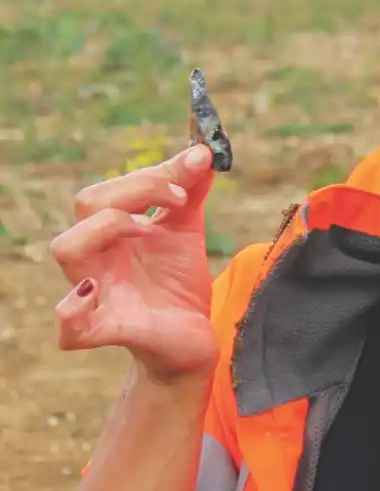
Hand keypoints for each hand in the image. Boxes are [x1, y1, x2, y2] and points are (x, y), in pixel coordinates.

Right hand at [51, 145, 220, 384]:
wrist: (191, 339)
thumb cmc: (176, 284)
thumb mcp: (186, 232)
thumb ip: (190, 191)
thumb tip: (202, 151)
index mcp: (113, 232)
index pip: (111, 188)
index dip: (151, 175)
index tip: (193, 171)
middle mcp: (99, 257)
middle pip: (87, 206)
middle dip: (134, 191)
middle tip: (178, 199)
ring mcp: (99, 292)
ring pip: (67, 250)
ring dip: (104, 229)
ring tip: (143, 230)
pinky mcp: (110, 330)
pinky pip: (69, 328)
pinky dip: (73, 311)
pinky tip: (95, 292)